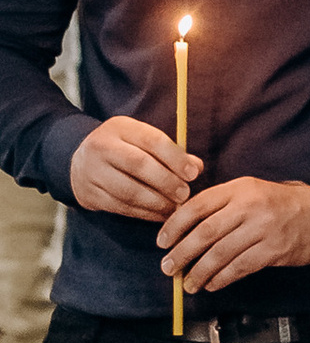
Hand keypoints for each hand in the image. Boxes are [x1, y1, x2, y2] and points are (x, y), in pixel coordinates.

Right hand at [68, 116, 198, 222]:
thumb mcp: (142, 140)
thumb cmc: (123, 149)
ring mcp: (92, 172)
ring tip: (174, 208)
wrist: (79, 161)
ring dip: (156, 202)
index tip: (193, 173)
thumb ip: (170, 151)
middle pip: (138, 165)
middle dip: (166, 182)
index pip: (151, 140)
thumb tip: (196, 167)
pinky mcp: (89, 195)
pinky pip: (120, 207)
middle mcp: (102, 147)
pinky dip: (144, 213)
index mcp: (120, 128)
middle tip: (184, 194)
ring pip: (128, 191)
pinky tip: (159, 215)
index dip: (175, 158)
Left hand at [158, 176, 309, 297]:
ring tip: (189, 283)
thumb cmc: (278, 204)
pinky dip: (222, 278)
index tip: (162, 241)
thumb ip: (220, 204)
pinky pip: (240, 267)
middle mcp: (249, 206)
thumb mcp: (250, 191)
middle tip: (169, 267)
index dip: (175, 225)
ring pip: (221, 254)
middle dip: (182, 253)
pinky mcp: (274, 250)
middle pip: (205, 233)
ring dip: (200, 272)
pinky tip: (212, 284)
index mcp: (239, 189)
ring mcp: (263, 229)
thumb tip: (184, 228)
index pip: (197, 206)